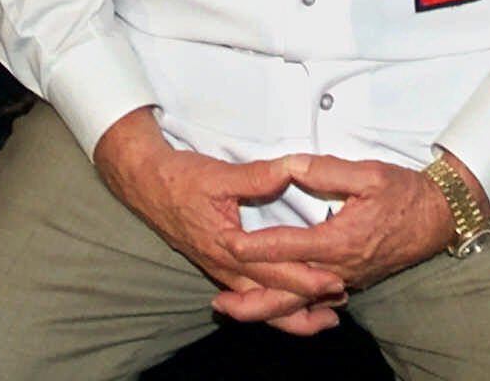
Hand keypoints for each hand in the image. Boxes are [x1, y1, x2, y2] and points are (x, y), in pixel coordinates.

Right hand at [92, 112, 343, 334]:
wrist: (146, 185)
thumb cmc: (181, 179)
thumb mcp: (219, 174)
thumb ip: (258, 176)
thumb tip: (292, 170)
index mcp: (228, 246)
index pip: (275, 271)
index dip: (306, 278)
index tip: (336, 280)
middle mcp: (225, 267)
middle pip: (272, 296)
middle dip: (308, 302)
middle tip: (343, 298)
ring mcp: (220, 271)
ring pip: (260, 305)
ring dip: (292, 313)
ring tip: (325, 318)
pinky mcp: (218, 268)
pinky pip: (249, 298)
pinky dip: (272, 307)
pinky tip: (288, 307)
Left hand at [217, 154, 458, 296]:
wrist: (439, 218)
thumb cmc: (405, 193)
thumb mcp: (369, 173)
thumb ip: (326, 171)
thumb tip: (291, 165)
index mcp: (340, 240)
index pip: (289, 247)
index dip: (256, 246)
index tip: (228, 242)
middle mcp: (340, 268)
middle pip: (289, 292)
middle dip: (252, 299)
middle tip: (219, 302)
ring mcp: (347, 279)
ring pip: (300, 304)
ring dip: (266, 310)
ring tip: (233, 311)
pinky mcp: (352, 282)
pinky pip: (315, 302)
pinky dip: (290, 310)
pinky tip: (272, 309)